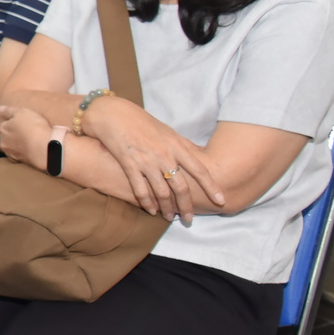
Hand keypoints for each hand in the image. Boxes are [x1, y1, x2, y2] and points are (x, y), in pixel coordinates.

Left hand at [0, 105, 50, 170]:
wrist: (43, 148)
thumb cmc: (33, 126)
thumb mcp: (22, 112)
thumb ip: (9, 111)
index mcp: (3, 129)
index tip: (1, 125)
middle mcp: (3, 142)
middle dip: (2, 138)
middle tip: (10, 136)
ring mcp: (10, 153)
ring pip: (5, 150)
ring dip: (9, 147)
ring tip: (17, 144)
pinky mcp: (18, 161)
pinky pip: (14, 157)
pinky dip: (18, 154)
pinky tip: (24, 152)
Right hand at [81, 96, 222, 224]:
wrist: (113, 114)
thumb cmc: (141, 122)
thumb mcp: (166, 131)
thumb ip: (182, 145)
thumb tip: (198, 157)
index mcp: (176, 145)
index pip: (200, 170)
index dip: (212, 187)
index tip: (221, 200)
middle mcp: (164, 155)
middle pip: (181, 187)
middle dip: (187, 206)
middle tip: (190, 220)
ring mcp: (146, 161)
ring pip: (162, 192)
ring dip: (167, 208)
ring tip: (170, 217)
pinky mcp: (129, 165)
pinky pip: (140, 189)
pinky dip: (147, 202)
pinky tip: (151, 210)